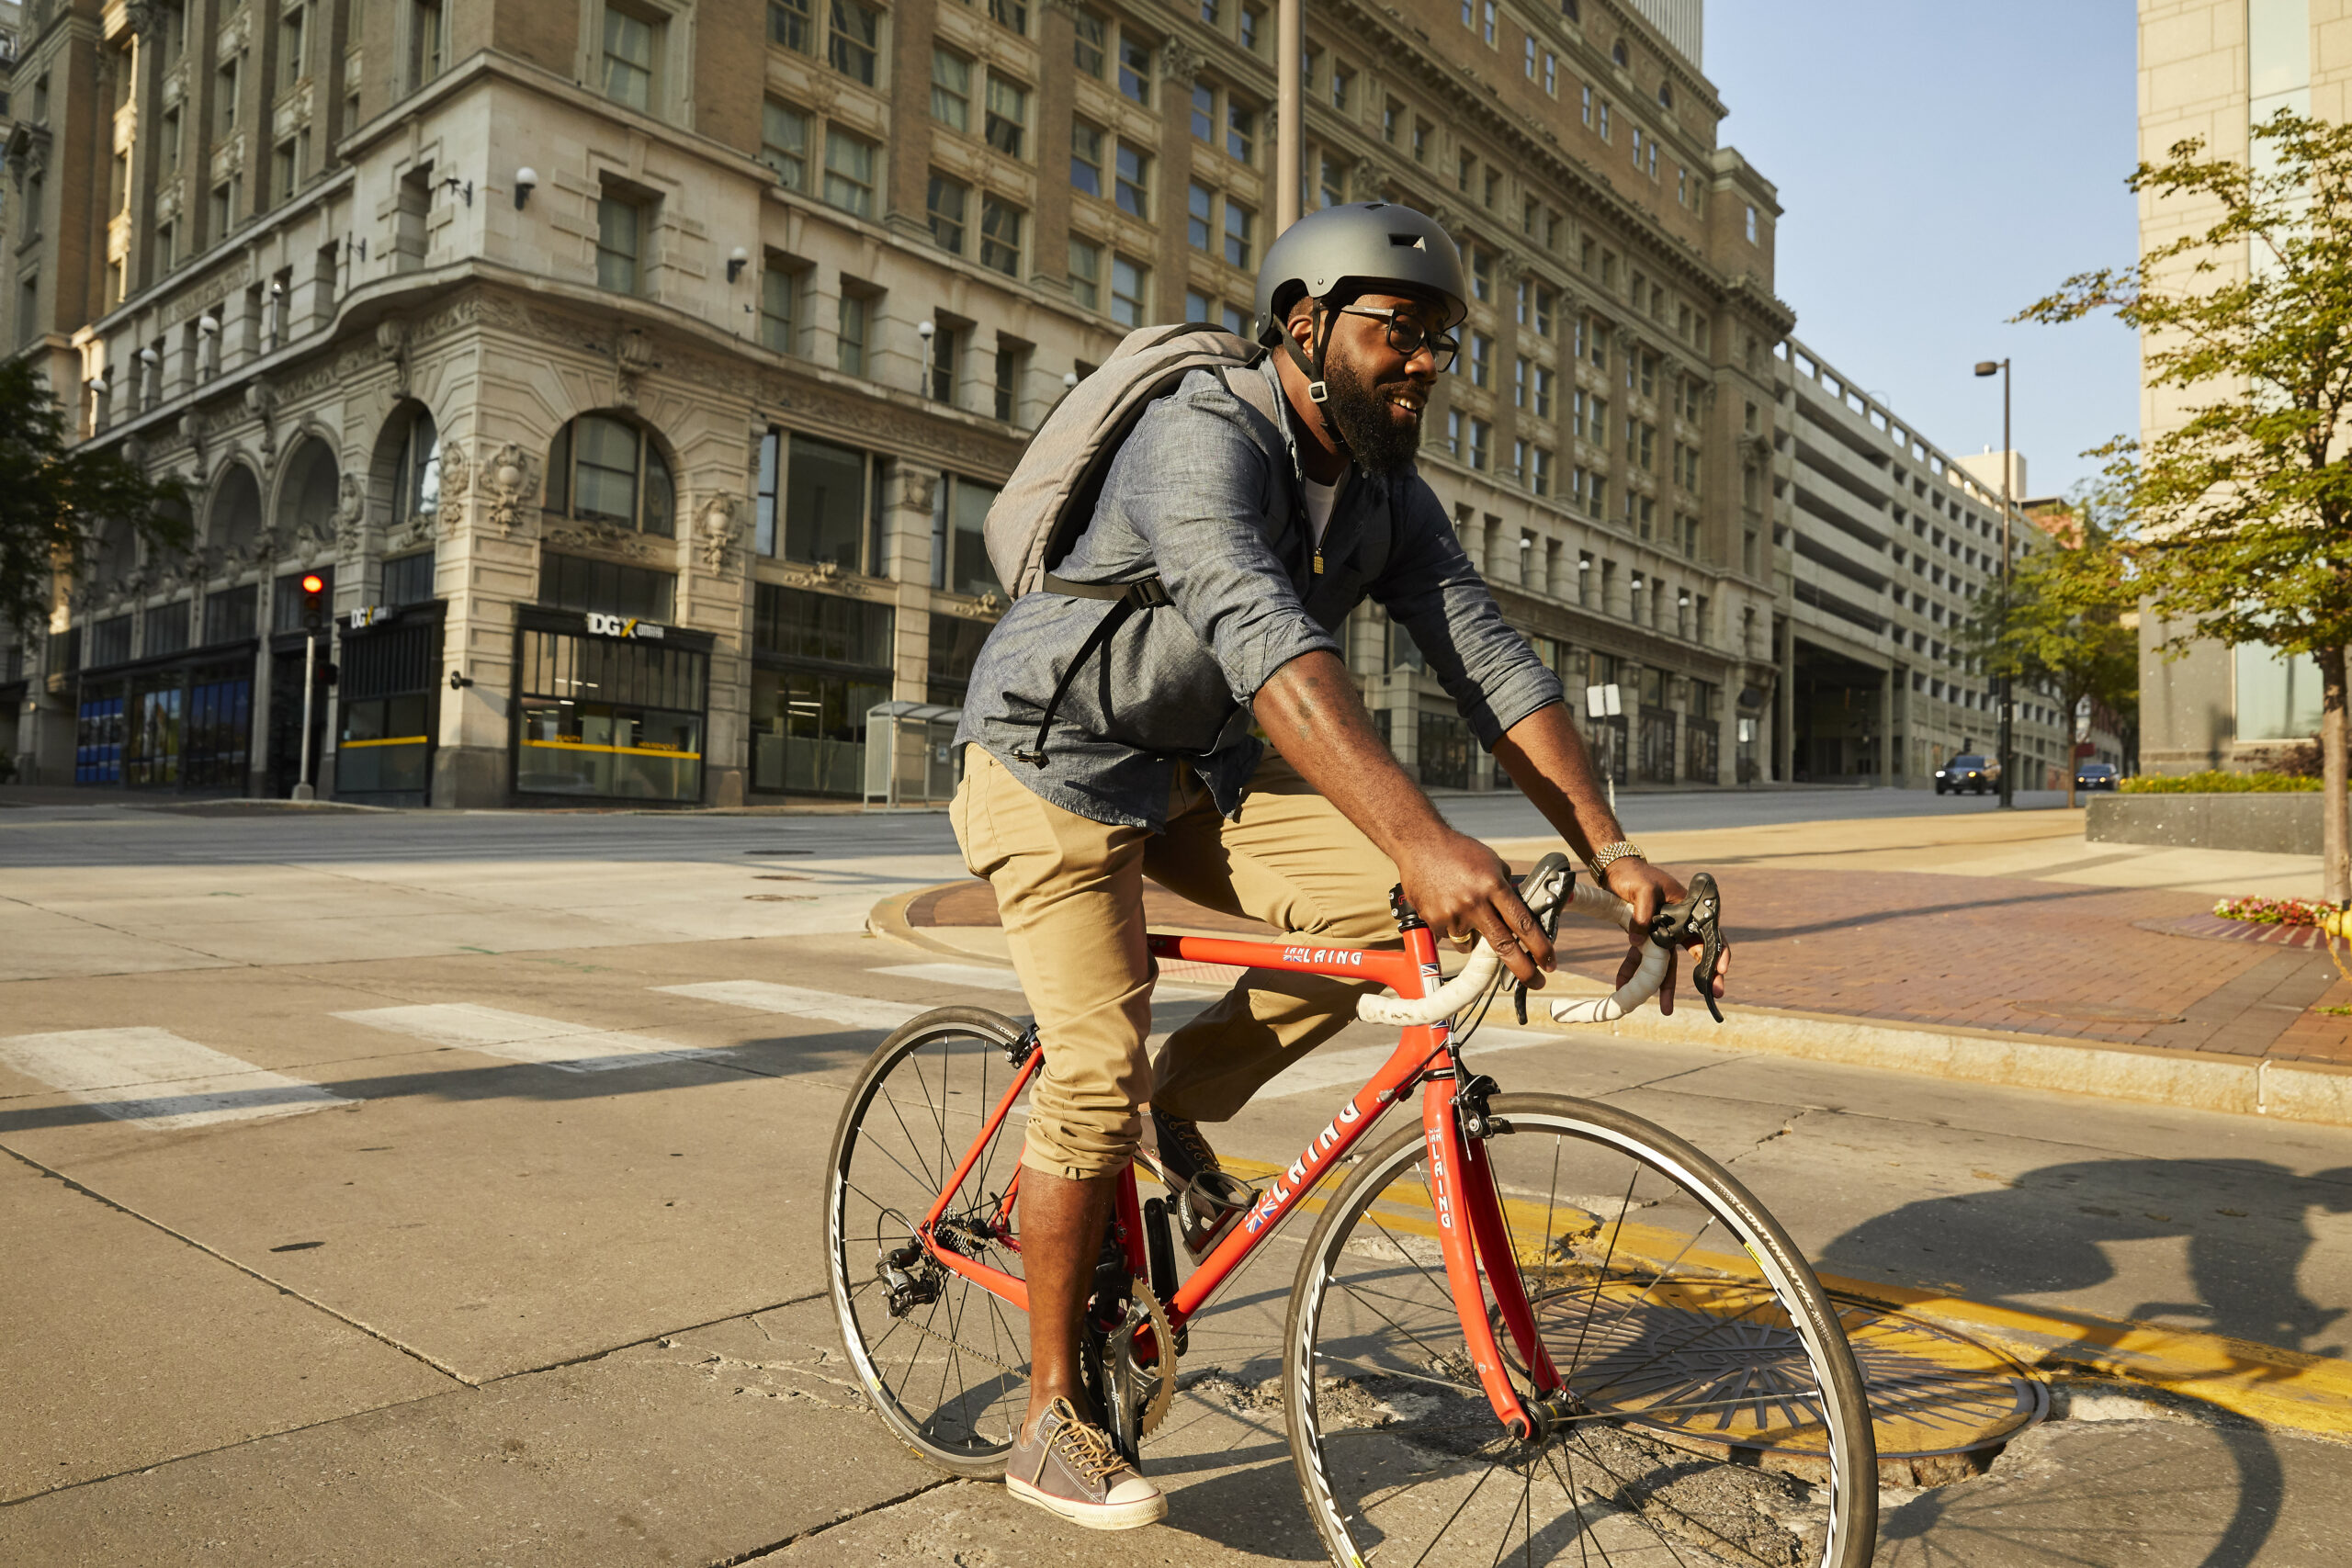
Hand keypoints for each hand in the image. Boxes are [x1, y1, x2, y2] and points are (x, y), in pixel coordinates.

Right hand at [1396, 832, 1554, 985]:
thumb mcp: (1492, 863)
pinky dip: (1454, 927)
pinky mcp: (1434, 921)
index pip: (1523, 923)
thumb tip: (1521, 914)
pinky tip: (1448, 905)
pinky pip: (1451, 936)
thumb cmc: (1459, 851)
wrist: (1420, 844)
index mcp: (1493, 885)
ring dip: (1476, 936)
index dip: (1540, 946)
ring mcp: (1452, 914)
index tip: (1549, 963)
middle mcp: (1474, 902)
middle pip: (1503, 945)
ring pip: (1473, 944)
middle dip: (1523, 969)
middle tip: (1535, 982)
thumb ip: (1506, 889)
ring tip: (1466, 909)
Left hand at [1603, 860, 1731, 1015]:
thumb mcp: (1642, 889)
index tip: (1721, 969)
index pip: (1708, 932)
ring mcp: (1661, 934)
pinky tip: (1624, 987)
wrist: (1616, 872)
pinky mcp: (1643, 938)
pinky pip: (1640, 960)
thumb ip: (1643, 913)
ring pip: (1666, 964)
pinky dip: (1632, 973)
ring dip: (1663, 986)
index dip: (1717, 951)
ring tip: (1666, 1009)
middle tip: (1716, 994)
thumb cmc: (1636, 875)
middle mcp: (1677, 925)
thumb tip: (1637, 941)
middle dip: (1704, 977)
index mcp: (1686, 910)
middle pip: (1693, 954)